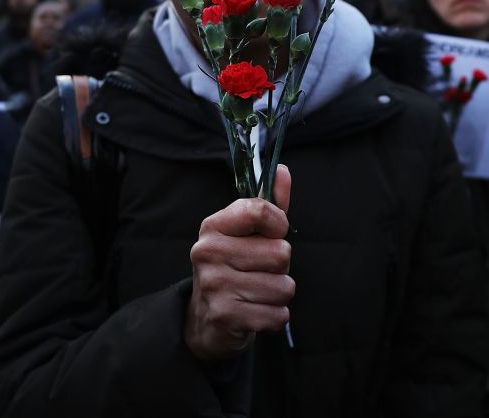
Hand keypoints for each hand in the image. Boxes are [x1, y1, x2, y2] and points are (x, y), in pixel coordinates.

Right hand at [186, 165, 293, 359]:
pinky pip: (278, 314)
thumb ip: (268, 204)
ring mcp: (214, 285)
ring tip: (257, 293)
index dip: (279, 223)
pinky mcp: (225, 316)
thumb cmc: (234, 267)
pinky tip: (255, 312)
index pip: (259, 210)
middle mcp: (208, 252)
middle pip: (281, 254)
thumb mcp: (247, 233)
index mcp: (214, 226)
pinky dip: (274, 316)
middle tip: (260, 271)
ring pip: (283, 287)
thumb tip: (282, 169)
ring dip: (279, 294)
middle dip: (281, 267)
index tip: (274, 232)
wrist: (204, 318)